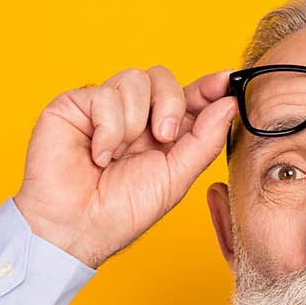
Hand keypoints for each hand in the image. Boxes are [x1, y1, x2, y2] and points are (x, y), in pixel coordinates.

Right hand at [14, 66, 238, 269]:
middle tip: (163, 137)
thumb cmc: (122, 211)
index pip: (188, 97)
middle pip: (163, 78)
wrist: (77, 226)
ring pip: (135, 79)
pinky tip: (99, 155)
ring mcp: (104, 108)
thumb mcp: (176, 177)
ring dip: (134, 121)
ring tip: (119, 155)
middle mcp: (134, 117)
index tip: (227, 80)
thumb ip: (205, 140)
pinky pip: (104, 94)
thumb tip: (230, 104)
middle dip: (170, 104)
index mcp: (161, 133)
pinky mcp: (75, 105)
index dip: (208, 86)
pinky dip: (107, 128)